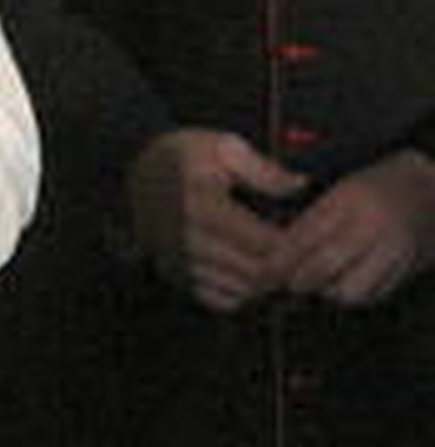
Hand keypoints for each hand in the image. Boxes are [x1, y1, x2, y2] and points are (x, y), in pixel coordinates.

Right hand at [125, 128, 307, 312]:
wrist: (136, 172)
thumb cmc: (183, 156)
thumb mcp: (223, 146)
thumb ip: (263, 169)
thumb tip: (299, 185)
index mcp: (203, 206)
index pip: (265, 244)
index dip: (296, 246)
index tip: (311, 236)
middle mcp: (189, 241)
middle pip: (257, 273)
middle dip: (286, 267)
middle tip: (303, 253)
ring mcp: (180, 262)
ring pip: (242, 290)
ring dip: (266, 281)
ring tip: (280, 260)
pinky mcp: (177, 276)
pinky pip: (220, 300)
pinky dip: (242, 292)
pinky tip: (250, 271)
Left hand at [274, 148, 434, 306]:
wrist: (431, 192)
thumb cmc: (378, 189)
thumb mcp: (341, 191)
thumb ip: (310, 220)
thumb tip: (276, 253)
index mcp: (350, 198)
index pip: (304, 237)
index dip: (279, 261)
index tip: (263, 273)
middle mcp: (373, 225)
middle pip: (322, 268)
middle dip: (298, 280)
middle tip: (288, 281)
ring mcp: (395, 249)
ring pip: (347, 290)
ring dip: (328, 290)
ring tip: (322, 279)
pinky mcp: (409, 268)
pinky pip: (372, 296)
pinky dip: (354, 294)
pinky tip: (347, 281)